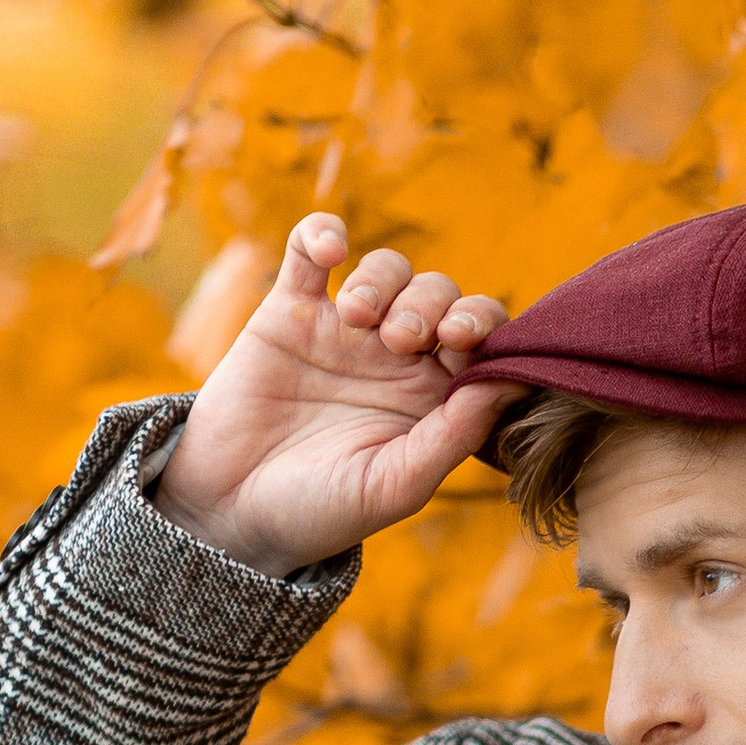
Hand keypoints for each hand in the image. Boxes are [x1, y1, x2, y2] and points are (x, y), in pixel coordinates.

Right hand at [152, 217, 510, 570]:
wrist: (231, 512)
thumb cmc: (322, 510)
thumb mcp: (398, 484)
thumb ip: (456, 433)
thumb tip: (513, 381)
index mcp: (432, 397)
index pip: (480, 337)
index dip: (482, 323)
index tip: (461, 339)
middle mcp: (394, 358)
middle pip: (438, 293)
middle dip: (430, 303)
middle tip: (400, 340)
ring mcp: (343, 330)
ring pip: (386, 268)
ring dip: (382, 279)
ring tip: (357, 316)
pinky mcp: (289, 310)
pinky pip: (310, 248)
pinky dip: (323, 232)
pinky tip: (330, 251)